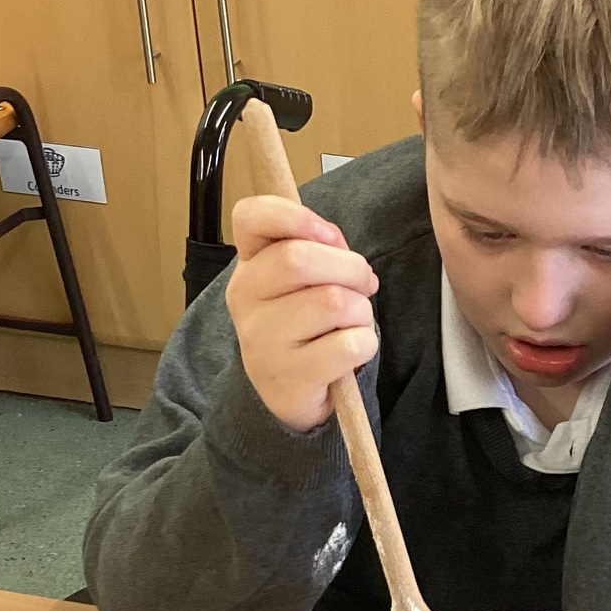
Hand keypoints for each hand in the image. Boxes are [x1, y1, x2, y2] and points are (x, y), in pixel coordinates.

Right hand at [225, 194, 378, 433]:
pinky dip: (365, 344)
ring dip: (361, 311)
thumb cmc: (305, 327)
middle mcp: (245, 300)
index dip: (294, 216)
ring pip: (332, 302)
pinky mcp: (289, 377)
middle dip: (351, 268)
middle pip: (299, 258)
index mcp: (249, 266)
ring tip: (353, 323)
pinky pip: (348, 344)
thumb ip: (317, 248)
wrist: (291, 395)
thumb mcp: (303, 282)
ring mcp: (262, 341)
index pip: (251, 218)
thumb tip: (336, 243)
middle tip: (364, 284)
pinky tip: (351, 352)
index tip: (328, 234)